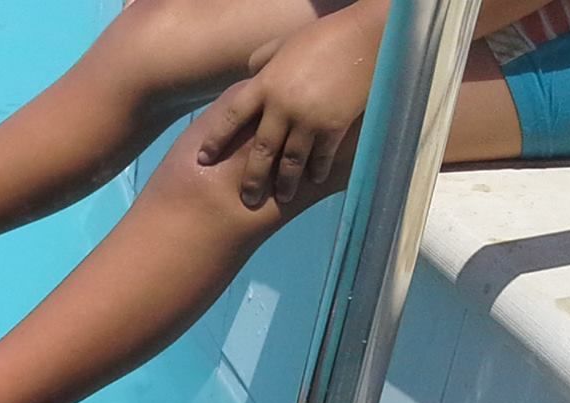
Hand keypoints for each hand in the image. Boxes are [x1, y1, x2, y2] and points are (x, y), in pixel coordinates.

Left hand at [196, 0, 386, 205]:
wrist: (365, 36)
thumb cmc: (323, 36)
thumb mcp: (284, 45)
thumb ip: (262, 61)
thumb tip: (249, 75)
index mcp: (265, 85)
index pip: (231, 117)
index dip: (216, 140)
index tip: (204, 159)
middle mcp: (281, 106)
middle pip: (260, 151)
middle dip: (252, 178)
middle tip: (246, 199)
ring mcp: (308, 119)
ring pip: (290, 161)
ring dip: (286, 182)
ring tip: (282, 197)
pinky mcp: (334, 126)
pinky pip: (321, 156)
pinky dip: (317, 169)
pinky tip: (314, 179)